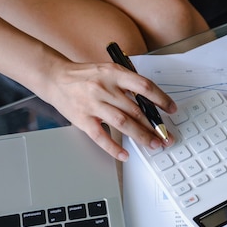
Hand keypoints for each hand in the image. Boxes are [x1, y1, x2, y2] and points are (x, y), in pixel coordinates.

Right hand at [40, 60, 175, 160]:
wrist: (55, 78)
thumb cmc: (86, 77)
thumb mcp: (109, 72)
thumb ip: (128, 84)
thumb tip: (151, 104)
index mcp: (114, 74)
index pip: (144, 86)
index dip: (161, 99)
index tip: (171, 109)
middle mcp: (104, 88)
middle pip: (136, 109)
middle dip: (154, 125)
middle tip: (166, 136)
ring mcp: (93, 104)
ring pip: (123, 123)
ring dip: (141, 136)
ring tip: (154, 144)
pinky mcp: (82, 119)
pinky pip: (100, 136)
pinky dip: (114, 147)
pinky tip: (125, 155)